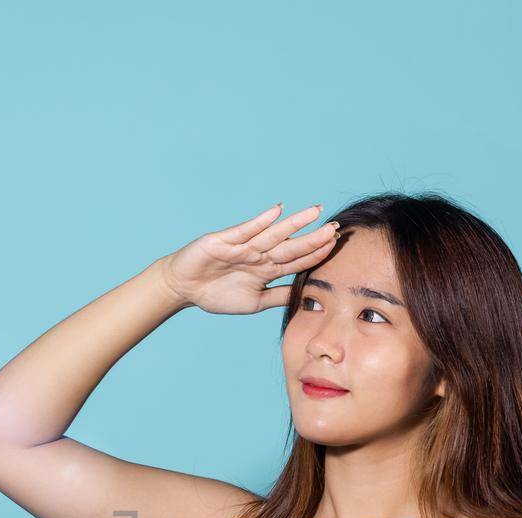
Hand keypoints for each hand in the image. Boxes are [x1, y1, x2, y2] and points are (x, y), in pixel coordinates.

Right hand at [156, 202, 340, 314]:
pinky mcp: (225, 240)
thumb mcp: (254, 302)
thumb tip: (304, 298)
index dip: (317, 254)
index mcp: (267, 270)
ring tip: (315, 212)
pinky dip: (261, 221)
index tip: (338, 246)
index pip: (297, 261)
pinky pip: (246, 229)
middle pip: (292, 245)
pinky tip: (278, 211)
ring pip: (274, 234)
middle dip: (314, 238)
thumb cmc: (216, 294)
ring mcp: (244, 246)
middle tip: (337, 228)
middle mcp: (259, 255)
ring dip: (295, 224)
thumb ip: (278, 296)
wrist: (183, 288)